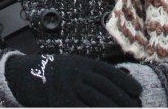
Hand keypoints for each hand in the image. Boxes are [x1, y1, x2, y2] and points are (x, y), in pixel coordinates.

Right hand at [5, 52, 140, 106]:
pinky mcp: (62, 101)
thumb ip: (93, 75)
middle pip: (105, 88)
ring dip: (113, 108)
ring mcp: (69, 86)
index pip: (109, 72)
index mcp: (82, 63)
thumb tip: (121, 82)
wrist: (28, 77)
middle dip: (123, 100)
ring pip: (97, 100)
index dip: (125, 81)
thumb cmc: (58, 76)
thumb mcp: (75, 68)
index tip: (138, 91)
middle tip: (136, 108)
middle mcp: (77, 72)